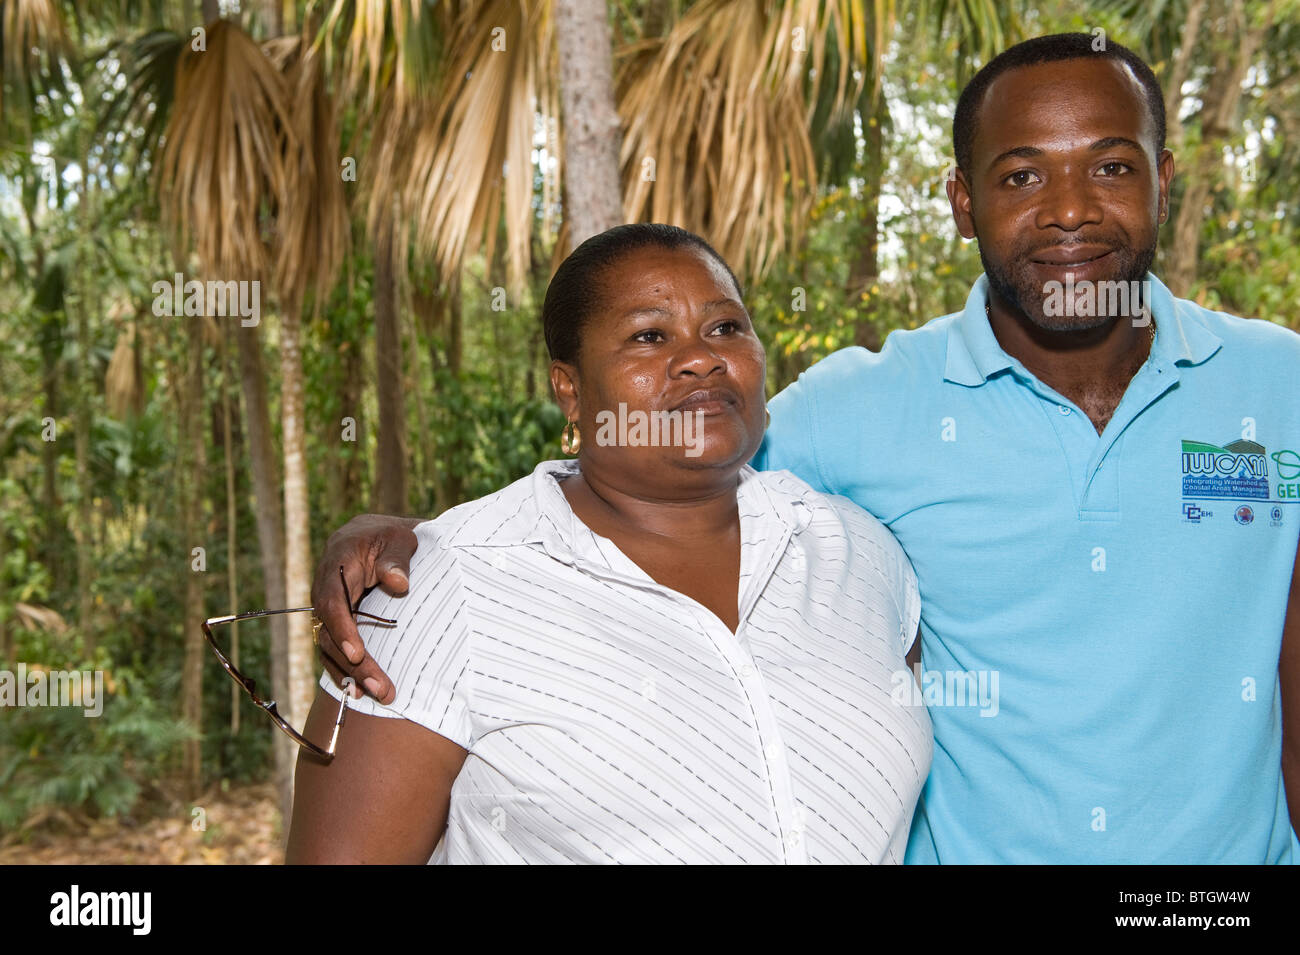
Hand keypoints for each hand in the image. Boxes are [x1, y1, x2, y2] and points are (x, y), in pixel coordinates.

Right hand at [311, 514, 421, 703]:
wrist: (382, 537)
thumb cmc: (393, 537)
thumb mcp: (400, 539)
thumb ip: (398, 559)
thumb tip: (398, 583)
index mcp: (337, 560)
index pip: (332, 600)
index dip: (342, 629)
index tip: (357, 655)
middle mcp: (325, 586)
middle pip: (330, 629)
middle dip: (353, 663)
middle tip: (380, 689)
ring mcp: (329, 604)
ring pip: (330, 644)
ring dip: (351, 672)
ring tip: (378, 695)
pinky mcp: (336, 618)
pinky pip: (334, 646)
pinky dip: (345, 669)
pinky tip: (359, 691)